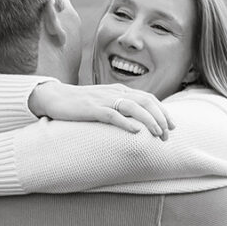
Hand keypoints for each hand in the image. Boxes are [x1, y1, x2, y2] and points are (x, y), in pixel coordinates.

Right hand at [28, 81, 174, 139]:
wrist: (54, 97)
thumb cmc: (79, 103)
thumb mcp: (104, 102)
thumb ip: (120, 108)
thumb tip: (137, 123)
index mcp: (119, 90)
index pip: (148, 98)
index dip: (163, 112)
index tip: (172, 126)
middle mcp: (114, 92)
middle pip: (145, 102)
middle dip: (160, 118)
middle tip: (167, 134)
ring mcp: (103, 100)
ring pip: (133, 107)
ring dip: (148, 120)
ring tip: (157, 133)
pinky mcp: (91, 109)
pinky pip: (112, 115)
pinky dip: (126, 123)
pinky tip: (135, 132)